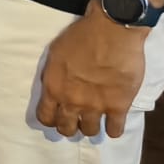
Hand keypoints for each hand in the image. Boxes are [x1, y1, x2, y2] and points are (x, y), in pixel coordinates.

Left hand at [35, 5, 148, 138]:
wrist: (111, 31)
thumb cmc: (81, 36)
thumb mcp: (55, 53)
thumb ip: (53, 74)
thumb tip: (54, 87)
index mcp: (54, 88)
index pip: (45, 117)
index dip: (50, 119)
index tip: (56, 116)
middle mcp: (72, 102)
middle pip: (66, 129)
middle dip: (69, 127)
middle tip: (75, 120)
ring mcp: (96, 106)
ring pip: (90, 131)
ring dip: (90, 127)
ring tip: (94, 120)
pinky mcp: (119, 106)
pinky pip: (115, 130)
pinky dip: (114, 129)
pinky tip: (114, 122)